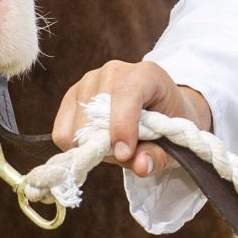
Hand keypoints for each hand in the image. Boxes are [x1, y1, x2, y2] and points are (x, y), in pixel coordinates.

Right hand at [50, 59, 212, 177]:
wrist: (162, 110)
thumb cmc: (169, 125)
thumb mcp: (174, 143)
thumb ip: (158, 156)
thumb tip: (140, 165)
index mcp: (146, 74)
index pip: (126, 93)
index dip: (122, 125)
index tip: (125, 154)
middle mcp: (113, 71)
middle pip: (95, 114)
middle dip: (107, 145)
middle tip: (126, 153)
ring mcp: (88, 81)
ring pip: (76, 127)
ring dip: (93, 146)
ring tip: (114, 144)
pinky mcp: (72, 96)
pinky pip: (62, 132)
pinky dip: (76, 146)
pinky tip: (97, 142)